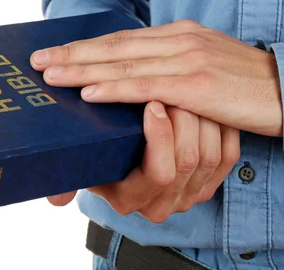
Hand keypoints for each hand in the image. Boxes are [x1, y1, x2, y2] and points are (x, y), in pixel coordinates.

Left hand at [31, 20, 282, 135]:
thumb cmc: (246, 84)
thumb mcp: (205, 65)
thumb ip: (172, 67)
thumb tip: (140, 81)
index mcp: (179, 34)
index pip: (123, 38)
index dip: (87, 45)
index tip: (56, 51)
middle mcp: (179, 39)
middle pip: (114, 46)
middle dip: (72, 53)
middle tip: (37, 59)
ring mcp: (187, 58)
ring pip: (123, 63)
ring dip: (82, 68)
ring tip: (50, 74)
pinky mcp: (197, 83)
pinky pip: (146, 85)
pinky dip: (114, 88)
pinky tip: (88, 92)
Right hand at [47, 101, 239, 222]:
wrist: (135, 158)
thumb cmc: (104, 156)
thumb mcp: (85, 167)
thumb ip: (70, 180)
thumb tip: (55, 199)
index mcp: (134, 199)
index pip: (160, 175)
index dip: (159, 138)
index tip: (151, 104)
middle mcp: (167, 200)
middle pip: (188, 159)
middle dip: (181, 118)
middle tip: (170, 84)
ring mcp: (193, 190)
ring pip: (211, 152)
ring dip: (200, 115)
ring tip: (185, 86)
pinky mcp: (214, 178)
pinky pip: (228, 152)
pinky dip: (219, 124)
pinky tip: (205, 101)